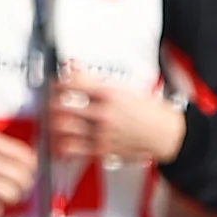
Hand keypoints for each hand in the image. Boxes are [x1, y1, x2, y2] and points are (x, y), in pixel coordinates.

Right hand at [0, 126, 36, 215]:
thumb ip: (1, 146)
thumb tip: (30, 161)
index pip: (25, 156)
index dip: (31, 166)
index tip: (28, 170)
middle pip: (21, 178)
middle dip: (24, 184)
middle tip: (18, 184)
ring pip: (10, 195)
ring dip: (11, 197)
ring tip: (4, 193)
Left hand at [50, 72, 187, 168]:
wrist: (165, 134)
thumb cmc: (147, 111)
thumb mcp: (123, 87)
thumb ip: (94, 79)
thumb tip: (75, 66)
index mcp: (109, 93)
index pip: (72, 82)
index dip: (59, 81)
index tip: (56, 83)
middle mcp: (102, 113)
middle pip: (62, 105)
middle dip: (51, 102)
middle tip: (51, 101)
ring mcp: (100, 133)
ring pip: (62, 128)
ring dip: (53, 122)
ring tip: (53, 119)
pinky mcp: (100, 150)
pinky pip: (71, 149)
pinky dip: (60, 145)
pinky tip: (59, 141)